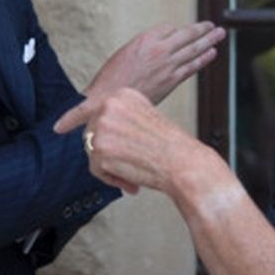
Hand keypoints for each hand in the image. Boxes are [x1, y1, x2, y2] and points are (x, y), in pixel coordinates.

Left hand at [56, 88, 212, 195]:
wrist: (182, 162)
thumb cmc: (171, 145)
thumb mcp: (146, 116)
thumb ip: (123, 119)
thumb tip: (103, 131)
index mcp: (121, 95)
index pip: (102, 116)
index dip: (113, 135)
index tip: (126, 145)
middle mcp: (109, 106)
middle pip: (92, 132)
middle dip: (108, 150)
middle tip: (130, 160)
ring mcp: (102, 128)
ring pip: (93, 151)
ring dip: (110, 165)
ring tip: (133, 171)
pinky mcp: (99, 151)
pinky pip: (96, 169)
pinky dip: (111, 178)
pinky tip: (130, 180)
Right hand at [86, 22, 225, 105]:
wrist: (111, 99)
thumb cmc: (112, 79)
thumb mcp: (124, 54)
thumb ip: (144, 48)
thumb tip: (159, 49)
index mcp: (145, 39)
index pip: (168, 28)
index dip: (175, 30)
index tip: (181, 32)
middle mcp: (159, 49)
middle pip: (187, 35)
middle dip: (201, 30)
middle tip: (213, 26)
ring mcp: (168, 65)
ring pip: (194, 48)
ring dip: (209, 40)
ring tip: (219, 34)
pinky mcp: (172, 80)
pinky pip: (192, 66)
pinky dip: (203, 58)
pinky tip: (212, 53)